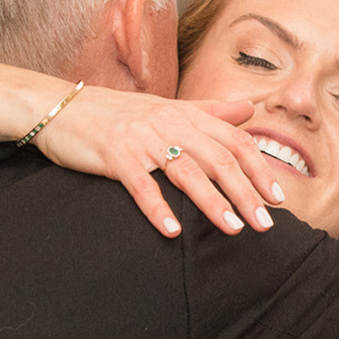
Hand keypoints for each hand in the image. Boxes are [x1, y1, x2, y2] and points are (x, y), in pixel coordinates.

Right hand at [34, 88, 284, 236]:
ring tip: (234, 229)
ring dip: (213, 203)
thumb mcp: (167, 108)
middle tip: (265, 224)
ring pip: (187, 172)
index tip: (277, 198)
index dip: (259, 169)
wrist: (61, 107)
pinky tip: (172, 231)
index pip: (234, 141)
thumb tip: (249, 109)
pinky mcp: (114, 155)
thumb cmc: (116, 113)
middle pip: (218, 159)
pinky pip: (141, 184)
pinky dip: (157, 208)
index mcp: (185, 114)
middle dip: (246, 193)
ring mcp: (142, 138)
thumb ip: (210, 111)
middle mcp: (169, 123)